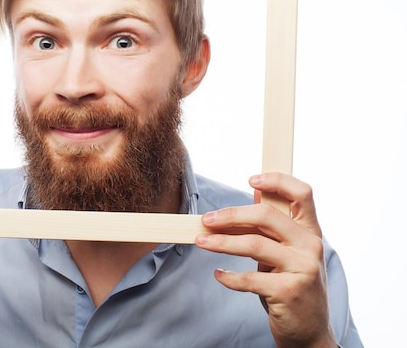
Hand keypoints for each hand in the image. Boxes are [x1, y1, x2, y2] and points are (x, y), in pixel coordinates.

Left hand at [195, 173, 336, 347]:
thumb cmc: (292, 286)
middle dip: (231, 215)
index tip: (251, 179)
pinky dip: (228, 277)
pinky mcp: (289, 291)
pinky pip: (249, 278)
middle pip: (266, 215)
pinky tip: (219, 275)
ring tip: (201, 241)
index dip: (277, 181)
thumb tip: (255, 193)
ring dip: (221, 242)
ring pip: (253, 244)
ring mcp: (302, 268)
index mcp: (311, 232)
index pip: (302, 194)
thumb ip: (275, 227)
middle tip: (206, 219)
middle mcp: (311, 246)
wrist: (310, 333)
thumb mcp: (288, 253)